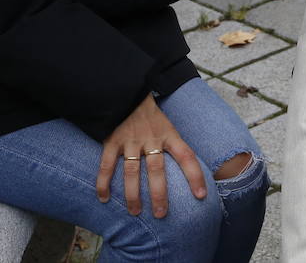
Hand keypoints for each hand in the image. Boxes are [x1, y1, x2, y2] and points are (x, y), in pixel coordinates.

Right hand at [97, 94, 206, 217]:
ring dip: (132, 194)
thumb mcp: (169, 127)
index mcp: (169, 135)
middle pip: (157, 169)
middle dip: (159, 194)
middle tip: (160, 214)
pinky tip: (104, 198)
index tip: (201, 195)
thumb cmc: (151, 116)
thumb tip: (189, 171)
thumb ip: (175, 147)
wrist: (127, 91)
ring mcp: (131, 139)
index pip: (187, 156)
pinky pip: (106, 164)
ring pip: (132, 171)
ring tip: (135, 213)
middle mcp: (151, 138)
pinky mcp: (112, 139)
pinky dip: (103, 182)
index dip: (195, 176)